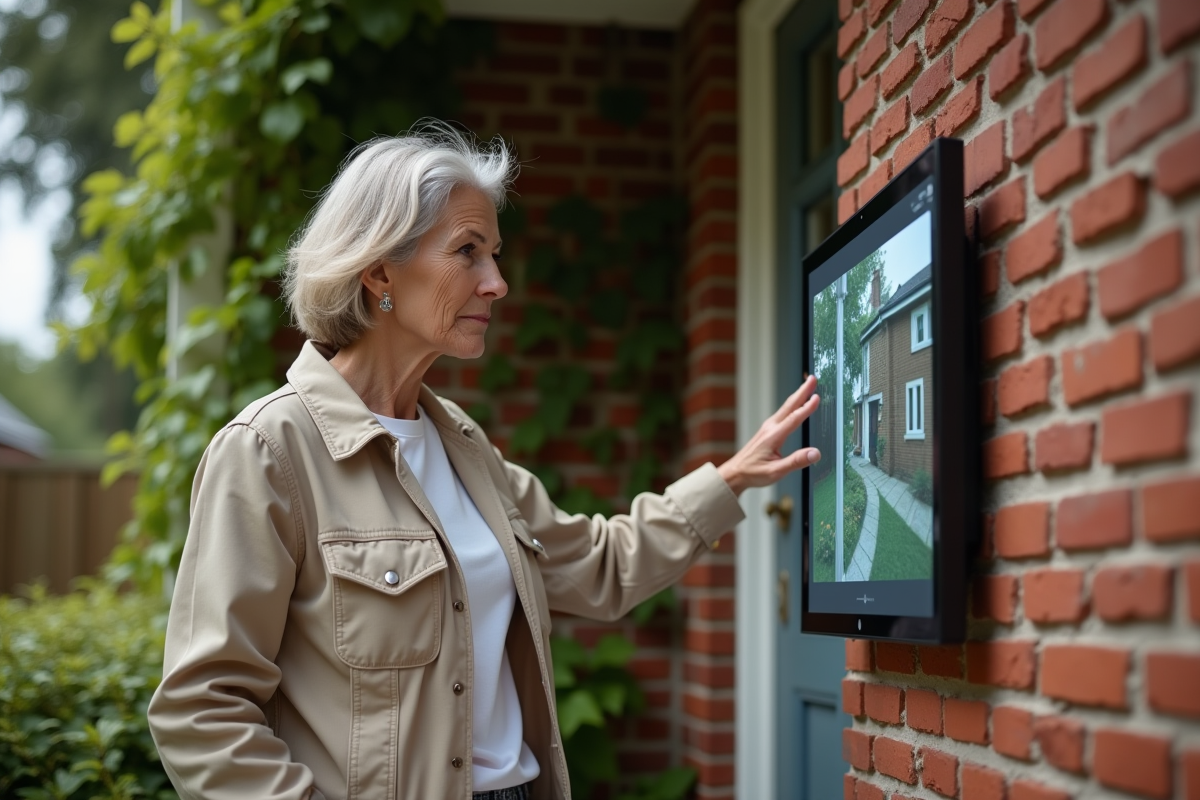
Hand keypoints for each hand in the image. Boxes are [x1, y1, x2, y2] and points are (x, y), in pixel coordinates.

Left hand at [717, 375, 820, 495]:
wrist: (735, 473)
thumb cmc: (753, 473)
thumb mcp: (776, 471)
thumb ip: (796, 462)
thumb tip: (815, 453)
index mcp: (773, 436)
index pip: (793, 419)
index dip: (806, 407)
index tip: (816, 396)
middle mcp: (770, 428)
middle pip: (789, 406)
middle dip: (802, 391)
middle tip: (812, 378)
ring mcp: (767, 427)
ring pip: (786, 407)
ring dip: (798, 395)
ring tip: (807, 386)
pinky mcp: (767, 430)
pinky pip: (783, 413)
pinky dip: (792, 405)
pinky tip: (796, 405)